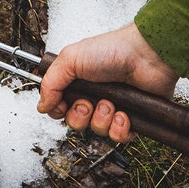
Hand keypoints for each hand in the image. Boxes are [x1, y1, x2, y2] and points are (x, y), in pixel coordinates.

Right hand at [36, 23, 177, 141]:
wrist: (146, 55)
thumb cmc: (112, 50)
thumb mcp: (70, 59)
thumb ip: (50, 83)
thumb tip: (42, 106)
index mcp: (78, 82)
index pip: (60, 107)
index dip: (59, 110)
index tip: (62, 105)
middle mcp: (94, 96)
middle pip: (76, 122)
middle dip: (80, 116)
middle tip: (88, 103)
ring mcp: (113, 108)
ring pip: (97, 130)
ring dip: (102, 118)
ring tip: (110, 103)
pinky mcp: (133, 118)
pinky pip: (119, 137)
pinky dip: (119, 128)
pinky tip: (123, 114)